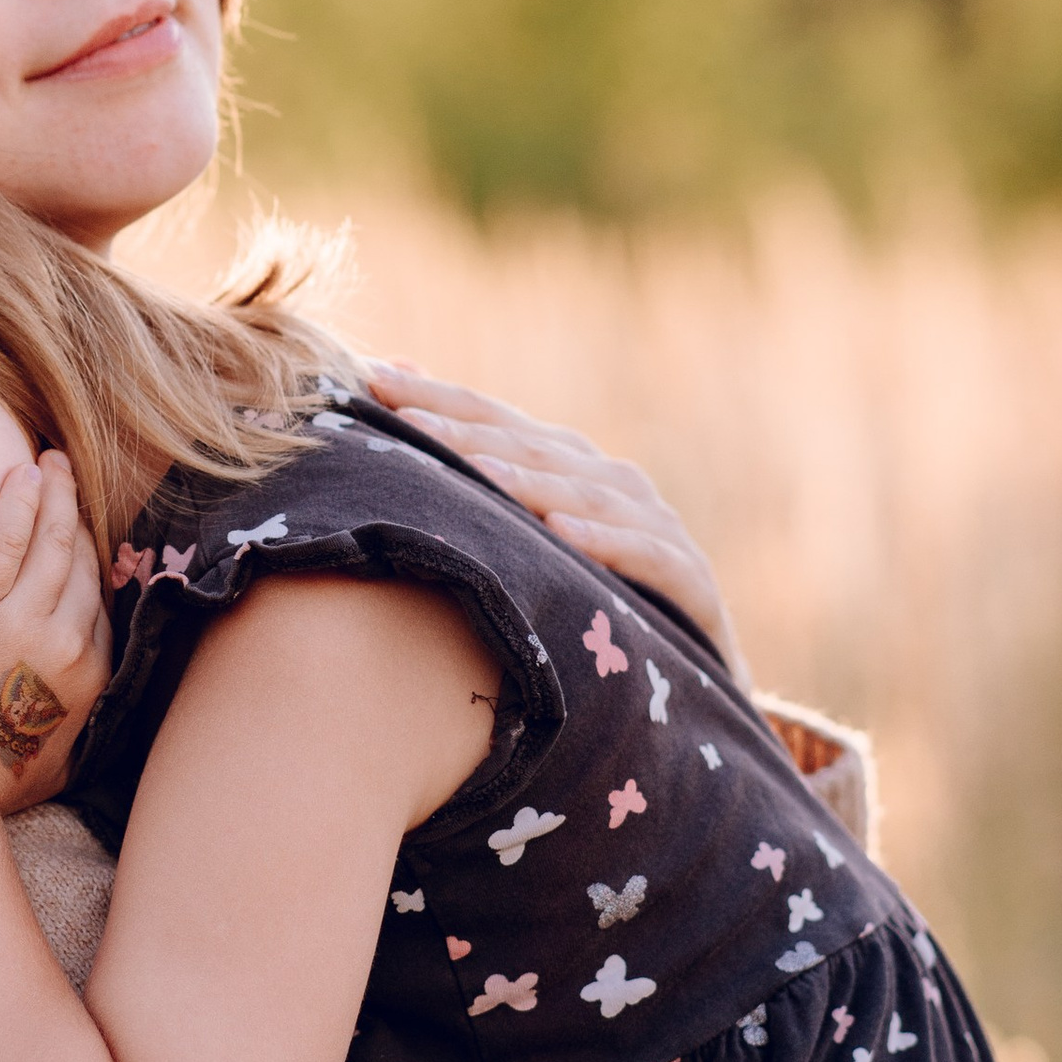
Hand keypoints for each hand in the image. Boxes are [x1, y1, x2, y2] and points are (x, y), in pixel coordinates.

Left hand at [0, 452, 109, 814]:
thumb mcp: (62, 760)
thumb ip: (83, 717)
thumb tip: (90, 699)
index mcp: (91, 676)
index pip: (97, 598)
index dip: (89, 556)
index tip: (79, 528)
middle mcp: (67, 643)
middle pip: (81, 561)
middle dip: (76, 513)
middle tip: (67, 475)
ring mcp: (21, 623)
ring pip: (52, 542)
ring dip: (54, 494)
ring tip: (51, 461)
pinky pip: (4, 541)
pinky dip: (19, 503)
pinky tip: (23, 474)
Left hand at [364, 363, 746, 677]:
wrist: (690, 682)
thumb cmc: (592, 602)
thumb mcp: (531, 544)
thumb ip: (476, 487)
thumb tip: (394, 410)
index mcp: (568, 466)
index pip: (494, 421)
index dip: (437, 398)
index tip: (371, 378)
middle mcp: (612, 483)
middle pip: (531, 449)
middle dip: (466, 433)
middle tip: (406, 421)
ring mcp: (656, 526)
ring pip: (586, 496)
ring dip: (531, 482)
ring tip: (478, 474)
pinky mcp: (691, 580)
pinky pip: (647, 557)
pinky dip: (607, 544)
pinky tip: (562, 536)